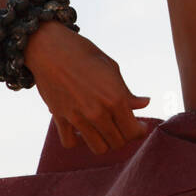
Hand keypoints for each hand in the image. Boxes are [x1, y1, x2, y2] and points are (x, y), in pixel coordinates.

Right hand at [23, 22, 151, 152]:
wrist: (50, 48)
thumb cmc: (84, 54)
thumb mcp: (111, 69)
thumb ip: (127, 93)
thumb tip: (145, 104)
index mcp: (116, 99)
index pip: (133, 132)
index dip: (139, 132)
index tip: (139, 126)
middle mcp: (98, 112)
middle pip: (117, 143)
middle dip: (123, 136)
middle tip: (121, 126)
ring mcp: (78, 118)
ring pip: (98, 148)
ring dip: (104, 141)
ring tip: (104, 130)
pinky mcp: (60, 118)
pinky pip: (71, 142)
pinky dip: (78, 140)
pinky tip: (82, 130)